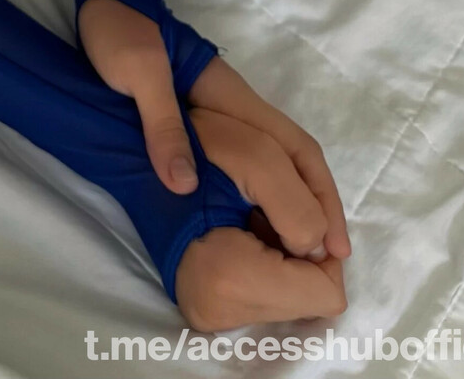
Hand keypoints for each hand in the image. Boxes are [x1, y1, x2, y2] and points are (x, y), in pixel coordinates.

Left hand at [76, 0, 352, 328]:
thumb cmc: (123, 33)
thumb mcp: (138, 73)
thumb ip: (163, 124)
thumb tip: (186, 186)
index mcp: (231, 98)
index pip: (293, 148)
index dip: (318, 193)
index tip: (331, 241)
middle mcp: (238, 106)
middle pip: (297, 157)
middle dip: (320, 204)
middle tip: (332, 258)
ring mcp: (223, 110)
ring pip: (277, 159)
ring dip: (298, 200)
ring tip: (303, 251)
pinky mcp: (202, 116)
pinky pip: (249, 159)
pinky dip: (266, 190)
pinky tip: (259, 217)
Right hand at [174, 106, 348, 331]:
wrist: (136, 158)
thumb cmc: (193, 147)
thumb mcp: (256, 156)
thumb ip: (305, 207)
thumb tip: (323, 250)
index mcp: (230, 279)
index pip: (326, 292)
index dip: (323, 244)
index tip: (298, 208)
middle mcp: (219, 315)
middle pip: (311, 298)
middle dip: (303, 248)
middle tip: (271, 207)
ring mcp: (211, 317)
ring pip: (291, 297)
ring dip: (286, 253)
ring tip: (254, 215)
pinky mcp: (208, 311)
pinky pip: (267, 296)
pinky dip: (268, 261)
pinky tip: (245, 228)